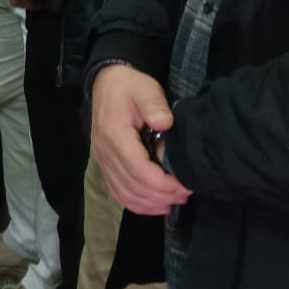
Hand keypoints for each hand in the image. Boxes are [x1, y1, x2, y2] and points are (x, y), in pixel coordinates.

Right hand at [90, 65, 192, 215]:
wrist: (105, 83)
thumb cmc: (128, 86)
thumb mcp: (144, 87)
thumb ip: (154, 104)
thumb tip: (165, 124)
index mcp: (115, 135)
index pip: (139, 170)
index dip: (163, 184)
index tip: (185, 186)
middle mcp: (105, 153)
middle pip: (133, 187)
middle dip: (161, 196)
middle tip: (185, 195)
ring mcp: (103, 160)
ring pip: (125, 194)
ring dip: (150, 204)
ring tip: (173, 202)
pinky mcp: (105, 164)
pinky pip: (118, 192)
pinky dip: (136, 203)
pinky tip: (154, 205)